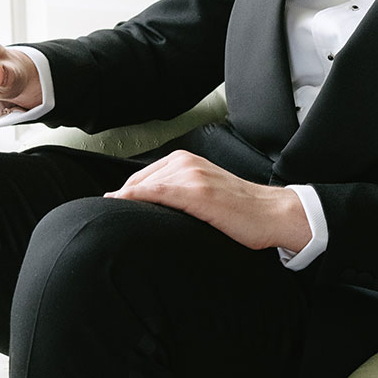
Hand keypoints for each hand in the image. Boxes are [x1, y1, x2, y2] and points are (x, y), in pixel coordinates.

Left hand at [104, 151, 311, 253]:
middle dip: (121, 198)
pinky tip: (120, 205)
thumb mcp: (206, 193)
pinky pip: (157, 193)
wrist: (273, 214)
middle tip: (105, 216)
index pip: (144, 176)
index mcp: (188, 161)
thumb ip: (181, 193)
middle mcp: (187, 163)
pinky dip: (136, 198)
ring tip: (107, 216)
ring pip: (145, 185)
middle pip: (139, 180)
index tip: (112, 207)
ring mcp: (192, 176)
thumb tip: (156, 209)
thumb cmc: (242, 210)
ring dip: (124, 200)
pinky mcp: (198, 193)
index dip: (125, 194)